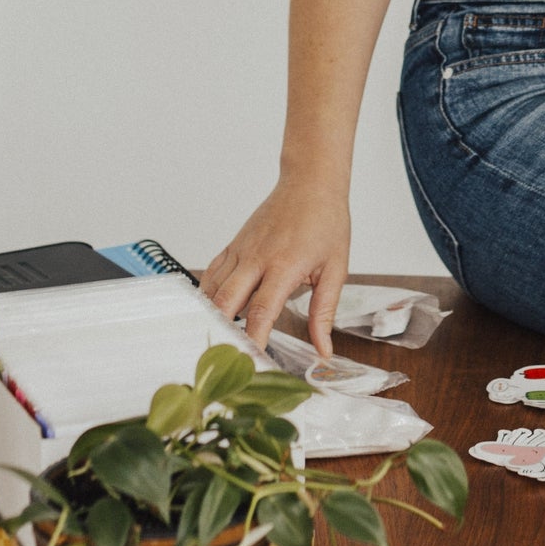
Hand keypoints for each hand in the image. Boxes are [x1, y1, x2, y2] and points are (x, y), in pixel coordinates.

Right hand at [199, 176, 350, 358]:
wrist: (310, 182)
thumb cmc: (326, 222)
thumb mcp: (336, 268)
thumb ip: (324, 312)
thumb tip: (324, 350)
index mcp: (285, 265)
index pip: (262, 311)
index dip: (253, 340)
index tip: (251, 364)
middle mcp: (257, 258)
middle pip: (226, 301)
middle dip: (222, 332)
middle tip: (222, 360)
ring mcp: (242, 250)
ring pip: (213, 289)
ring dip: (212, 316)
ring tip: (214, 341)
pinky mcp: (234, 244)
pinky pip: (212, 273)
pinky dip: (208, 295)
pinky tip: (213, 311)